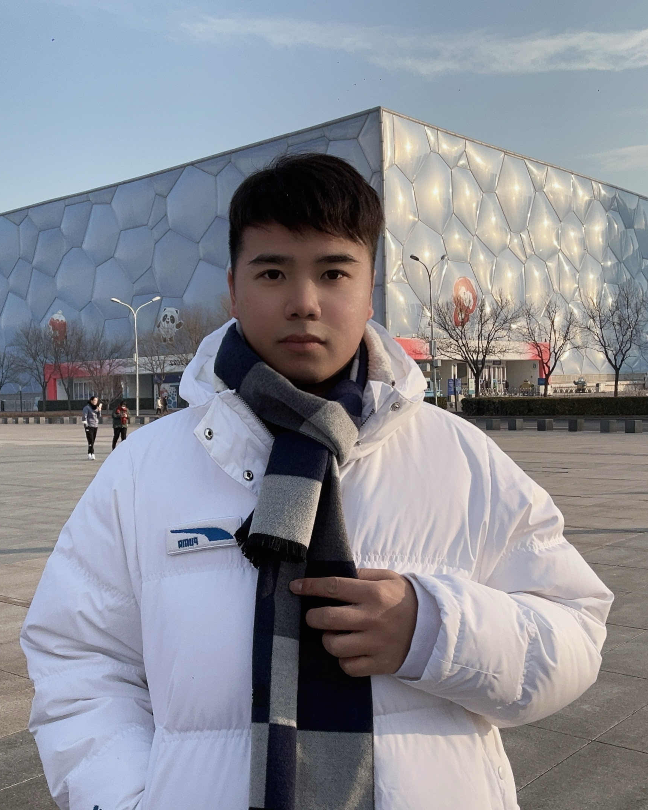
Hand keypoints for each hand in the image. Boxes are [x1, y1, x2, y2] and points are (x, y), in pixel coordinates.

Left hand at [289, 569, 417, 676]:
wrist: (435, 627)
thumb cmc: (404, 599)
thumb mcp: (387, 578)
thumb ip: (361, 575)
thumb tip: (334, 577)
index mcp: (373, 593)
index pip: (333, 587)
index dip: (310, 587)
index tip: (295, 587)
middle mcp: (372, 618)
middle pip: (327, 618)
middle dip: (312, 617)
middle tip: (314, 616)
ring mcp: (375, 643)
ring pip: (334, 645)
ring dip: (328, 640)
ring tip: (334, 635)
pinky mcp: (380, 663)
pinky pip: (349, 666)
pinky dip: (344, 660)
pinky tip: (349, 651)